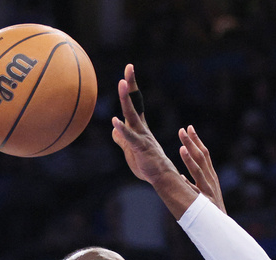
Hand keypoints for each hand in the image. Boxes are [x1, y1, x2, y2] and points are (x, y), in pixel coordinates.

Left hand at [111, 64, 178, 184]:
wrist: (161, 176)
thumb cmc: (147, 163)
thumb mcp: (130, 149)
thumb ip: (122, 138)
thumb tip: (114, 130)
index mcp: (139, 126)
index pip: (134, 103)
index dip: (131, 87)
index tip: (128, 71)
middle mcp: (141, 127)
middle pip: (134, 102)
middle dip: (131, 85)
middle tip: (129, 68)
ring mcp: (141, 136)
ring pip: (132, 115)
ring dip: (126, 99)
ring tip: (121, 84)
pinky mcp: (140, 147)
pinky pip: (130, 137)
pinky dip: (122, 129)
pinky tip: (115, 121)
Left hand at [179, 125, 225, 213]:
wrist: (219, 228)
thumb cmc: (210, 211)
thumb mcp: (203, 194)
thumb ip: (192, 184)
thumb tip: (179, 176)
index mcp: (210, 177)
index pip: (204, 154)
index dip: (196, 140)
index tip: (189, 128)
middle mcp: (211, 180)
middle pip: (202, 157)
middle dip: (192, 142)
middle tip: (183, 129)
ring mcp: (208, 189)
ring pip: (199, 170)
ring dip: (190, 157)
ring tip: (182, 145)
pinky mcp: (205, 200)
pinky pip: (195, 188)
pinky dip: (189, 180)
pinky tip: (180, 173)